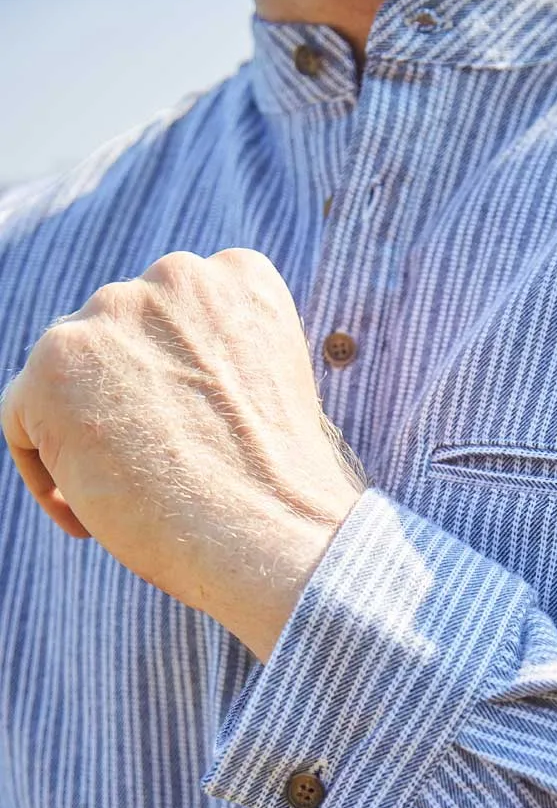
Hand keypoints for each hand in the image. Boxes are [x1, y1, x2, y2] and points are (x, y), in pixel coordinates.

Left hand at [0, 250, 362, 659]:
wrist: (274, 531)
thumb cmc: (279, 491)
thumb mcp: (263, 394)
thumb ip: (209, 363)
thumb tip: (143, 390)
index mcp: (238, 276)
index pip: (175, 315)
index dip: (168, 379)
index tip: (182, 436)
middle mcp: (174, 276)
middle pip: (115, 337)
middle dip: (121, 401)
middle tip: (147, 472)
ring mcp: (110, 314)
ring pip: (66, 373)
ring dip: (83, 430)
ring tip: (120, 497)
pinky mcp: (55, 366)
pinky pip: (21, 415)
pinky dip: (45, 469)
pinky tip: (87, 515)